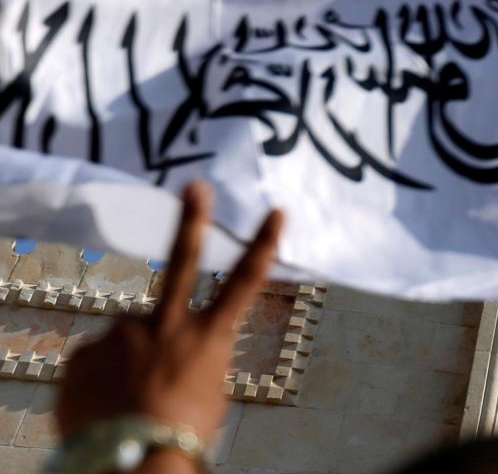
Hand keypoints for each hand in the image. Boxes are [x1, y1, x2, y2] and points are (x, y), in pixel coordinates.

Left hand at [57, 182, 285, 443]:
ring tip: (131, 397)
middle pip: (182, 262)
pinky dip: (100, 381)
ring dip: (129, 359)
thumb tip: (159, 353)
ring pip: (127, 335)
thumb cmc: (180, 435)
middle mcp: (166, 324)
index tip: (277, 210)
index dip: (264, 244)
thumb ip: (187, 360)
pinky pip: (94, 362)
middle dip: (192, 221)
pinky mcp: (84, 353)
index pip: (246, 282)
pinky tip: (106, 406)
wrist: (131, 458)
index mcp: (208, 337)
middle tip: (196, 187)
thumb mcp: (203, 394)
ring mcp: (122, 335)